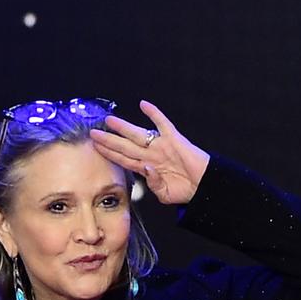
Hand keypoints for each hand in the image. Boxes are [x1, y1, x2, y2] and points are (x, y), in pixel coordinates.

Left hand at [89, 100, 209, 204]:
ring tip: (109, 120)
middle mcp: (151, 155)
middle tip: (93, 133)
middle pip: (125, 146)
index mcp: (147, 168)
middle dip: (109, 140)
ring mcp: (161, 146)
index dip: (109, 153)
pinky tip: (144, 105)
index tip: (95, 147)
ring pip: (137, 134)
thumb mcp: (165, 194)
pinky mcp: (175, 139)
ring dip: (123, 127)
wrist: (207, 187)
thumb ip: (152, 184)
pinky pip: (162, 124)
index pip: (123, 159)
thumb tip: (145, 168)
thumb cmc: (187, 191)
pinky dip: (154, 114)